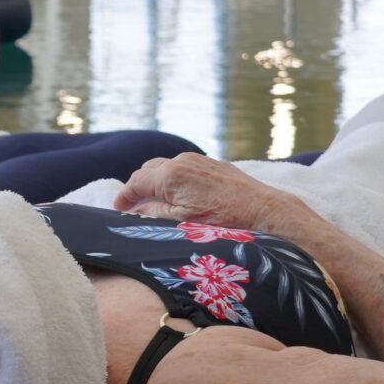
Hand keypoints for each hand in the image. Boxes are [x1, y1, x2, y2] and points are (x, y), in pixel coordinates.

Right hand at [115, 154, 308, 234]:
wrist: (264, 212)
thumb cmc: (224, 222)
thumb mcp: (182, 224)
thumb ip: (154, 214)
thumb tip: (136, 212)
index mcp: (169, 176)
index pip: (136, 182)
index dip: (124, 196)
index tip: (118, 209)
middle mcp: (181, 162)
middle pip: (148, 170)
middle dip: (138, 187)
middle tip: (133, 206)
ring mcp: (198, 160)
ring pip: (166, 166)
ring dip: (156, 181)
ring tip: (154, 201)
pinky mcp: (213, 164)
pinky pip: (184, 167)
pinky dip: (174, 178)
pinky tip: (179, 195)